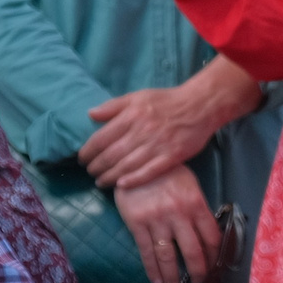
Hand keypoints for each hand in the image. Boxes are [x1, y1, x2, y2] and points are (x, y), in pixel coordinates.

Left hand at [82, 58, 263, 190]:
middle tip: (90, 172)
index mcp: (131, 116)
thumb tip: (90, 115)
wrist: (200, 106)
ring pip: (127, 166)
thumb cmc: (166, 101)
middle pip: (111, 155)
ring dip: (110, 176)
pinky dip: (134, 180)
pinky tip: (122, 185)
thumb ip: (113, 106)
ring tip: (101, 182)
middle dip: (96, 167)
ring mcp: (157, 146)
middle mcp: (142, 132)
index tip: (82, 159)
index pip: (102, 138)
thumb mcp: (137, 96)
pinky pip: (150, 172)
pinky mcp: (172, 157)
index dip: (88, 151)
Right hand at [115, 164, 218, 282]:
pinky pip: (147, 251)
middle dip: (198, 274)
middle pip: (194, 252)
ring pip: (169, 256)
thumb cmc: (166, 171)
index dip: (216, 257)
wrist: (135, 159)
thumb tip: (206, 234)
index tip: (216, 269)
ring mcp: (158, 220)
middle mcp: (179, 214)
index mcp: (196, 204)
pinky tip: (156, 282)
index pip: (212, 237)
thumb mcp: (190, 184)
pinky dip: (152, 269)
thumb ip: (198, 208)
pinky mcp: (137, 223)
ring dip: (173, 278)